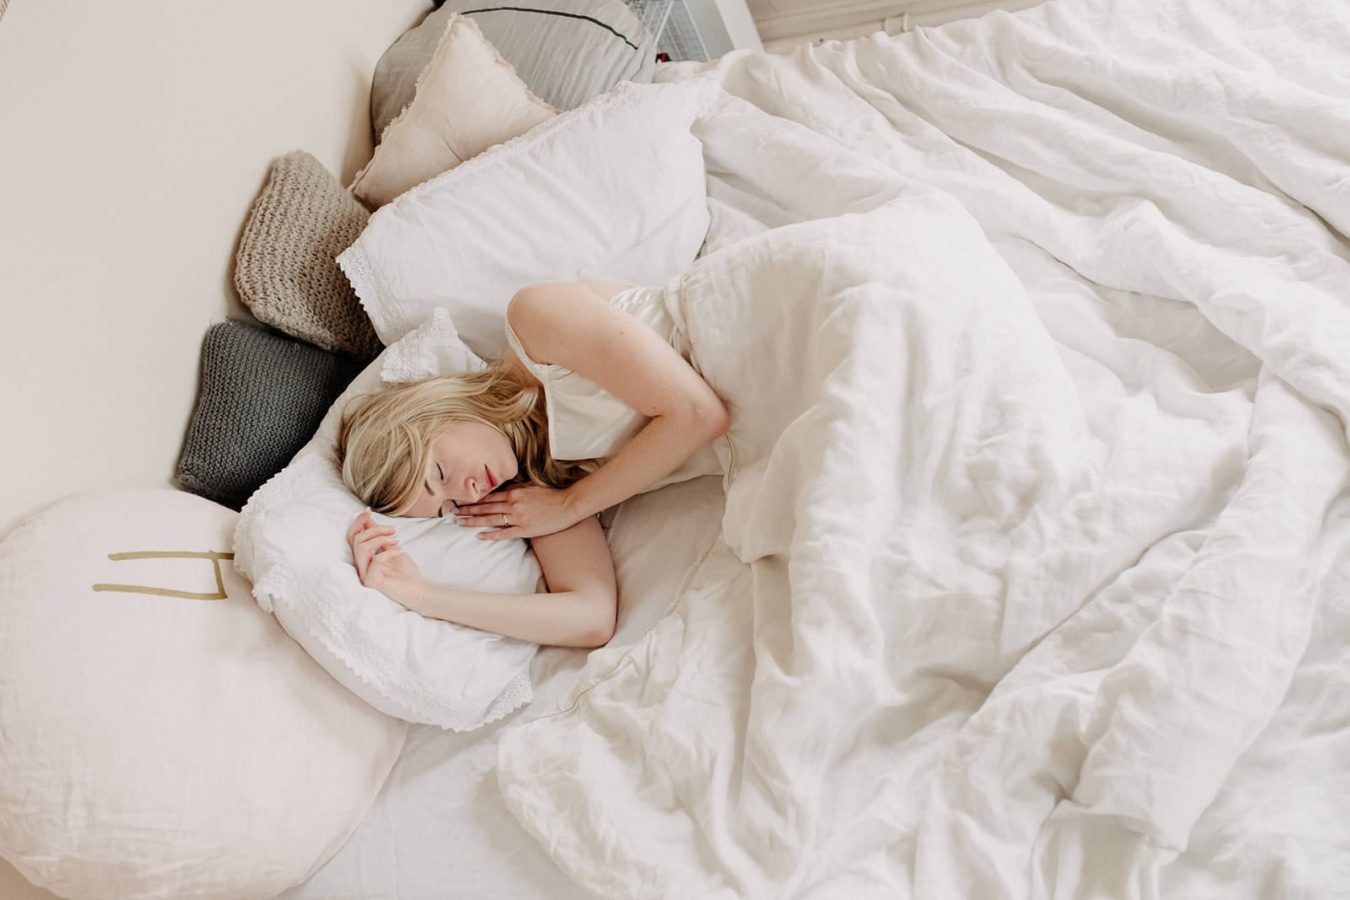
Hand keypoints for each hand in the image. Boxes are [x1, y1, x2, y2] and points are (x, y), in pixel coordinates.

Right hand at [346, 508, 425, 611]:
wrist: (419, 589)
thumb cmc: (406, 571)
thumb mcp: (391, 547)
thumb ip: (378, 536)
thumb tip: (367, 519)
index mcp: (364, 558)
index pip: (352, 537)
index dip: (358, 521)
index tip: (369, 510)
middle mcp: (361, 566)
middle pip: (357, 540)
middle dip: (376, 529)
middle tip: (393, 531)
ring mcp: (364, 575)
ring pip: (362, 548)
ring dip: (381, 539)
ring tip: (396, 540)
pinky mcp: (372, 582)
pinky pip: (375, 560)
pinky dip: (388, 552)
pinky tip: (399, 552)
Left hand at [454, 484, 577, 540]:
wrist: (567, 505)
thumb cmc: (551, 495)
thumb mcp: (531, 486)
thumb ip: (516, 489)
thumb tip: (502, 489)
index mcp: (514, 492)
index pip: (488, 496)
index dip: (473, 499)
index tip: (461, 500)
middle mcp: (513, 504)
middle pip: (485, 507)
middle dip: (467, 510)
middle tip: (452, 512)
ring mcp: (518, 517)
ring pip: (491, 519)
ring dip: (473, 521)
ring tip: (459, 522)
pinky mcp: (525, 529)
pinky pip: (504, 533)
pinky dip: (491, 534)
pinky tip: (480, 535)